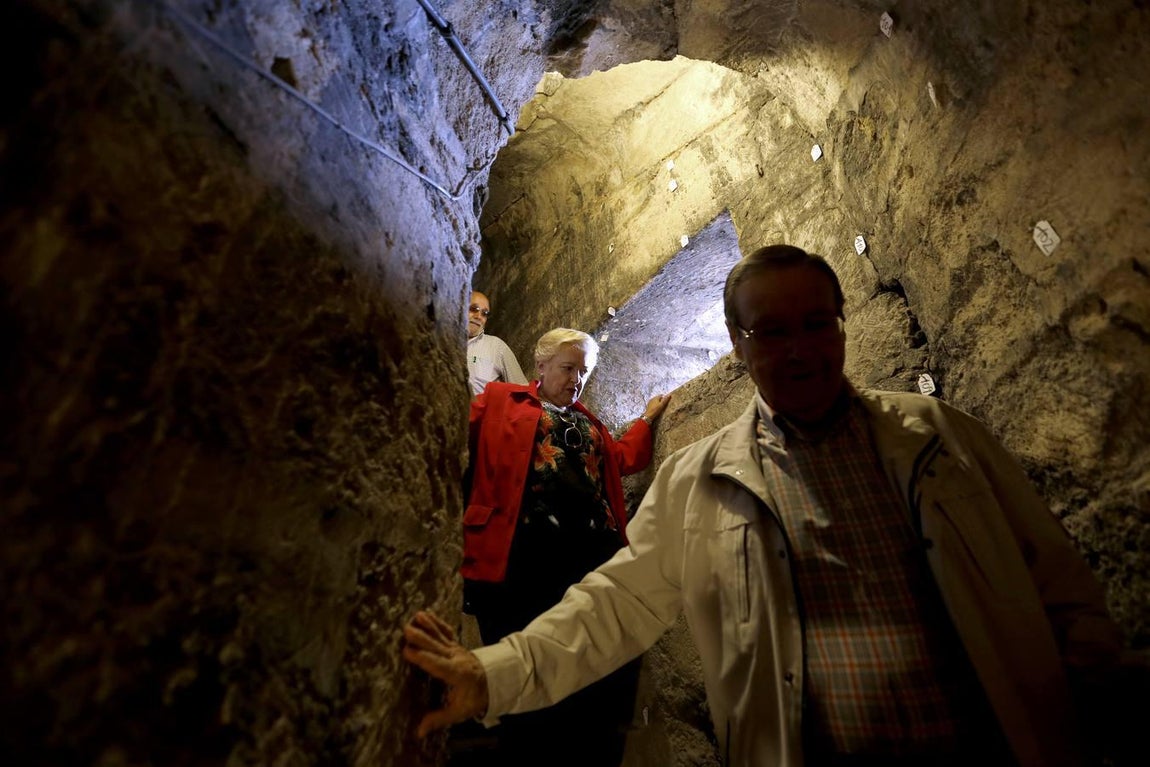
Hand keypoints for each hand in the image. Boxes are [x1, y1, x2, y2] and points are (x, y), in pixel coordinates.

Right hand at [402, 610, 489, 736]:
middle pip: (438, 646)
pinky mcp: (455, 644)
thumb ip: (438, 719)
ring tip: (416, 617)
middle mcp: (457, 658)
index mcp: (458, 674)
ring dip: (429, 626)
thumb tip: (419, 732)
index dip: (423, 658)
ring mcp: (457, 649)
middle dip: (423, 638)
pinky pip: (445, 631)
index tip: (408, 651)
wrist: (493, 682)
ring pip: (441, 636)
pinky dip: (436, 622)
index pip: (438, 665)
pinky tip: (425, 614)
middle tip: (407, 630)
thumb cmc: (474, 698)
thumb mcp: (459, 712)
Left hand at [642, 392, 671, 422]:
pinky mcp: (648, 406)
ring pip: (655, 401)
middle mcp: (652, 399)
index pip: (661, 395)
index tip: (667, 401)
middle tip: (664, 405)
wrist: (648, 416)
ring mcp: (649, 402)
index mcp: (655, 397)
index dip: (664, 398)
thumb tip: (670, 395)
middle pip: (658, 398)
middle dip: (661, 400)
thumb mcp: (662, 405)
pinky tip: (657, 409)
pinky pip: (653, 404)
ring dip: (658, 403)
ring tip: (661, 407)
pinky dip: (655, 406)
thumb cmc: (655, 410)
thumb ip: (665, 400)